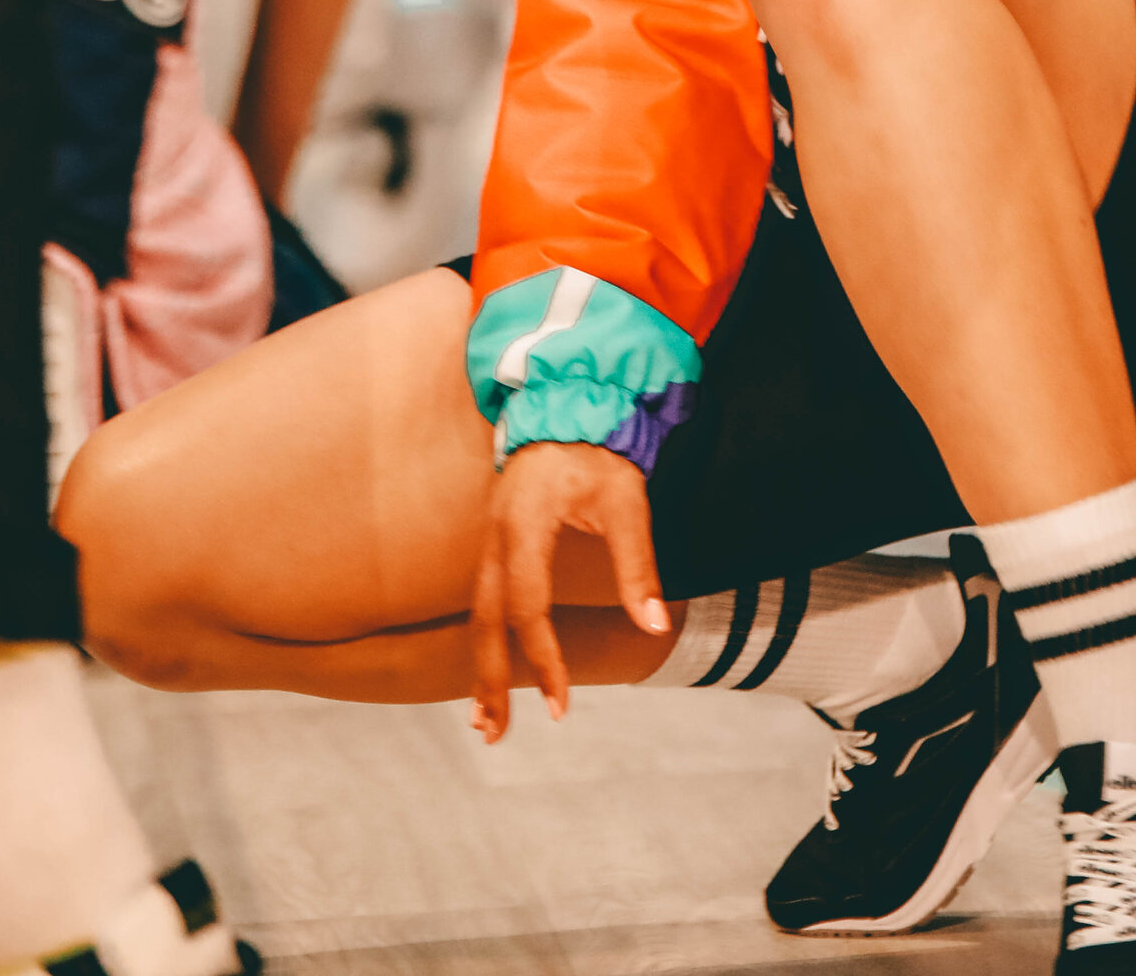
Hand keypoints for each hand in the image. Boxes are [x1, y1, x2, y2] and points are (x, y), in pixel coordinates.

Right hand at [469, 439, 667, 736]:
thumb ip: (637, 565)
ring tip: (484, 720)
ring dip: (480, 666)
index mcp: (525, 526)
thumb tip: (656, 626)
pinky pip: (485, 598)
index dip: (543, 660)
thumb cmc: (598, 448)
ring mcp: (489, 539)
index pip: (529, 609)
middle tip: (494, 735)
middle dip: (489, 680)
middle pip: (486, 621)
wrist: (566, 400)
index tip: (560, 705)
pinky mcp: (494, 541)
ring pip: (479, 614)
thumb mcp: (626, 500)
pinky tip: (489, 669)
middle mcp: (496, 537)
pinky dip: (486, 638)